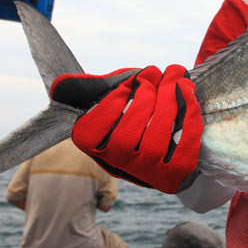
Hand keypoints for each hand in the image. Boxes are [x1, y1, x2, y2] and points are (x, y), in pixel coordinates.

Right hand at [51, 65, 202, 193]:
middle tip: (156, 72)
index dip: (114, 101)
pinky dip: (189, 116)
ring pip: (155, 140)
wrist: (170, 144)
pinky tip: (188, 93)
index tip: (132, 80)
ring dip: (168, 101)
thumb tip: (58, 87)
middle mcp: (118, 166)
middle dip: (145, 96)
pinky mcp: (176, 174)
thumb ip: (92, 89)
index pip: (92, 131)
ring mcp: (148, 174)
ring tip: (175, 76)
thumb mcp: (115, 98)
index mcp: (95, 147)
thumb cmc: (137, 113)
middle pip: (126, 135)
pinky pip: (184, 148)